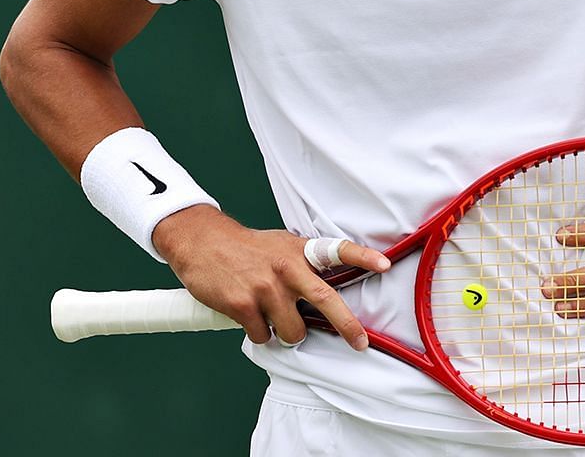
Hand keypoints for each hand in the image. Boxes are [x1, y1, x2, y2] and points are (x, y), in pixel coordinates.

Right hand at [151, 205, 390, 348]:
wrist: (200, 240)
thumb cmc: (243, 248)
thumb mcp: (278, 246)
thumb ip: (301, 266)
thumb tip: (321, 299)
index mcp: (297, 251)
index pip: (336, 250)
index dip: (362, 257)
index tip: (383, 265)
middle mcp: (285, 268)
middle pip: (325, 301)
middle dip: (347, 326)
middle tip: (360, 343)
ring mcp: (265, 288)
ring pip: (292, 332)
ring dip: (284, 332)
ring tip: (270, 316)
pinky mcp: (243, 305)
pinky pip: (262, 337)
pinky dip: (257, 333)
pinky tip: (247, 316)